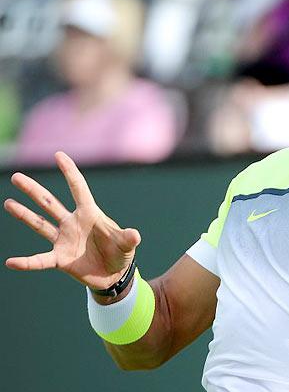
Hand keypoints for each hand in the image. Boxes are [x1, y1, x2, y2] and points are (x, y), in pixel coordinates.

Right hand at [4, 152, 140, 290]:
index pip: (78, 188)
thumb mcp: (127, 244)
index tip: (59, 155)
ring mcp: (64, 240)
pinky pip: (39, 260)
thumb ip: (128, 238)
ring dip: (23, 214)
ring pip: (39, 224)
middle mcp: (73, 223)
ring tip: (8, 202)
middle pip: (50, 202)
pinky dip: (26, 262)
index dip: (69, 172)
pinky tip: (11, 262)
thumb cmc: (121, 253)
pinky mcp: (60, 259)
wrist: (114, 274)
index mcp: (90, 214)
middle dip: (33, 190)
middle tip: (16, 177)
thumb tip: (135, 234)